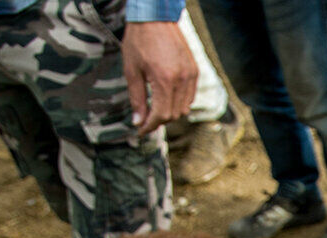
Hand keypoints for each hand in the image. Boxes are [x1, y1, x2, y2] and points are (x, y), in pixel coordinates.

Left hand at [122, 21, 195, 135]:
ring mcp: (190, 76)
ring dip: (170, 112)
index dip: (150, 126)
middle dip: (159, 121)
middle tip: (145, 120)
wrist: (155, 18)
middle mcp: (181, 80)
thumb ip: (137, 98)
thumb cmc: (139, 41)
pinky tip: (167, 97)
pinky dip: (180, 102)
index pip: (161, 115)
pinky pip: (190, 96)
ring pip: (184, 108)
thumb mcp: (131, 70)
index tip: (141, 130)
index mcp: (164, 80)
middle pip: (174, 114)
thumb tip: (138, 120)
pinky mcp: (194, 71)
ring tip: (156, 109)